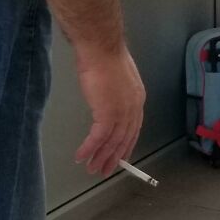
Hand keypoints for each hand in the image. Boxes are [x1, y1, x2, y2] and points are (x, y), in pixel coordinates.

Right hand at [75, 45, 145, 176]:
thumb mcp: (117, 76)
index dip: (126, 144)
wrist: (101, 49)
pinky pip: (98, 137)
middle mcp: (133, 108)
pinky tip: (81, 156)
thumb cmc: (105, 57)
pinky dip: (89, 148)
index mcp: (137, 99)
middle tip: (105, 170)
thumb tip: (109, 99)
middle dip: (114, 156)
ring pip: (112, 141)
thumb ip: (116, 92)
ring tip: (92, 169)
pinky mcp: (107, 113)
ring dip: (101, 157)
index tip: (121, 156)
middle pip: (124, 138)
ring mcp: (122, 112)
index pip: (133, 128)